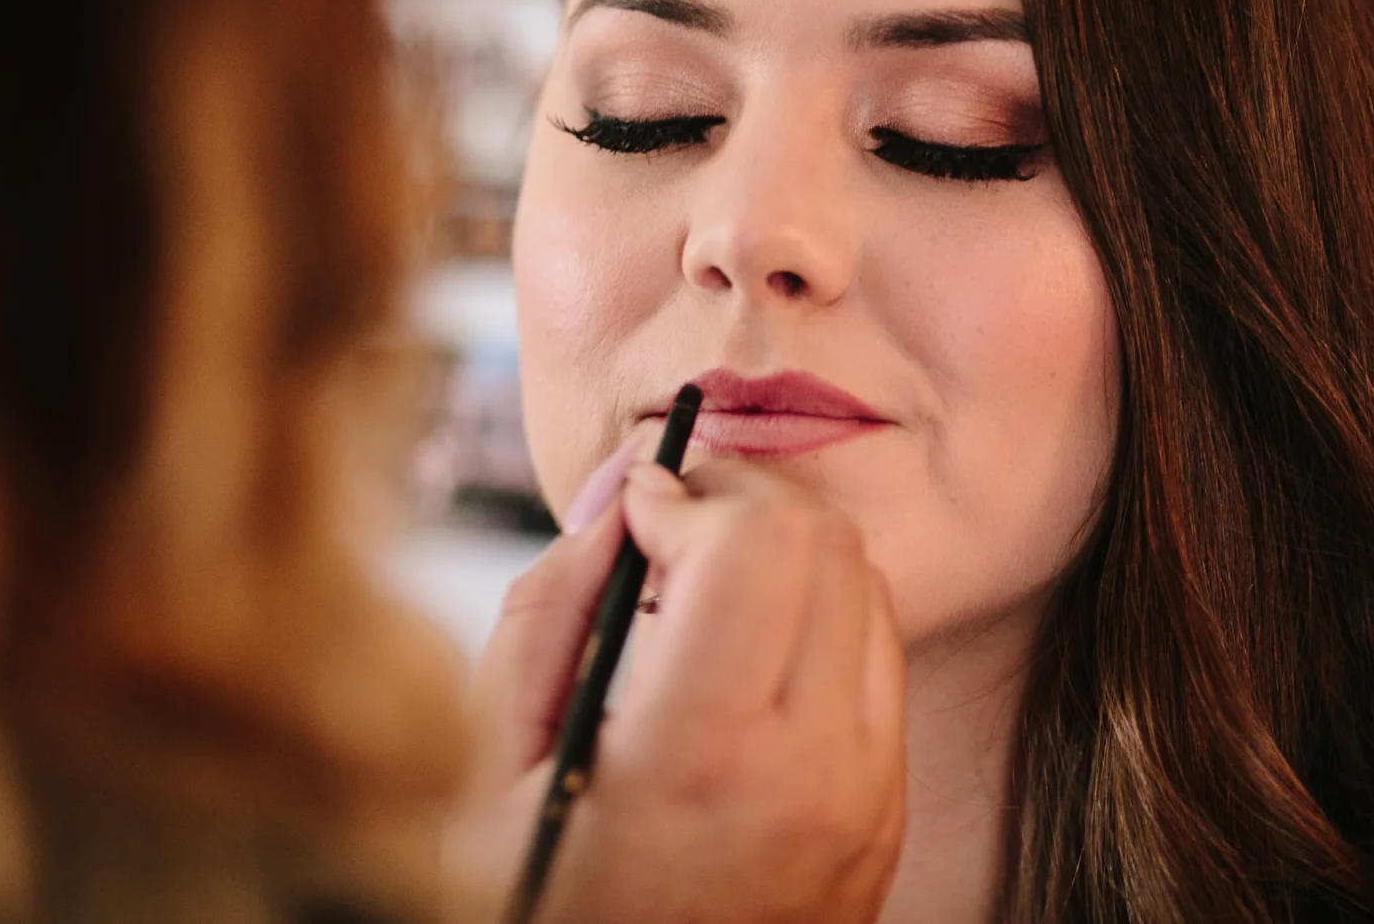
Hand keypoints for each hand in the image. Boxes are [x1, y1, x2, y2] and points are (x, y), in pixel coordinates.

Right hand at [457, 451, 906, 923]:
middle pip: (825, 544)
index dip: (686, 492)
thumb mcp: (488, 773)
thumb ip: (551, 610)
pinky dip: (821, 624)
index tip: (636, 503)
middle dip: (742, 504)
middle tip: (671, 520)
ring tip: (702, 588)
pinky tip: (746, 654)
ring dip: (787, 557)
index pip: (756, 539)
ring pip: (867, 590)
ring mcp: (866, 798)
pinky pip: (881, 664)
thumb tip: (616, 501)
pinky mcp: (885, 817)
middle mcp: (813, 771)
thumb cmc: (542, 914)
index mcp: (701, 756)